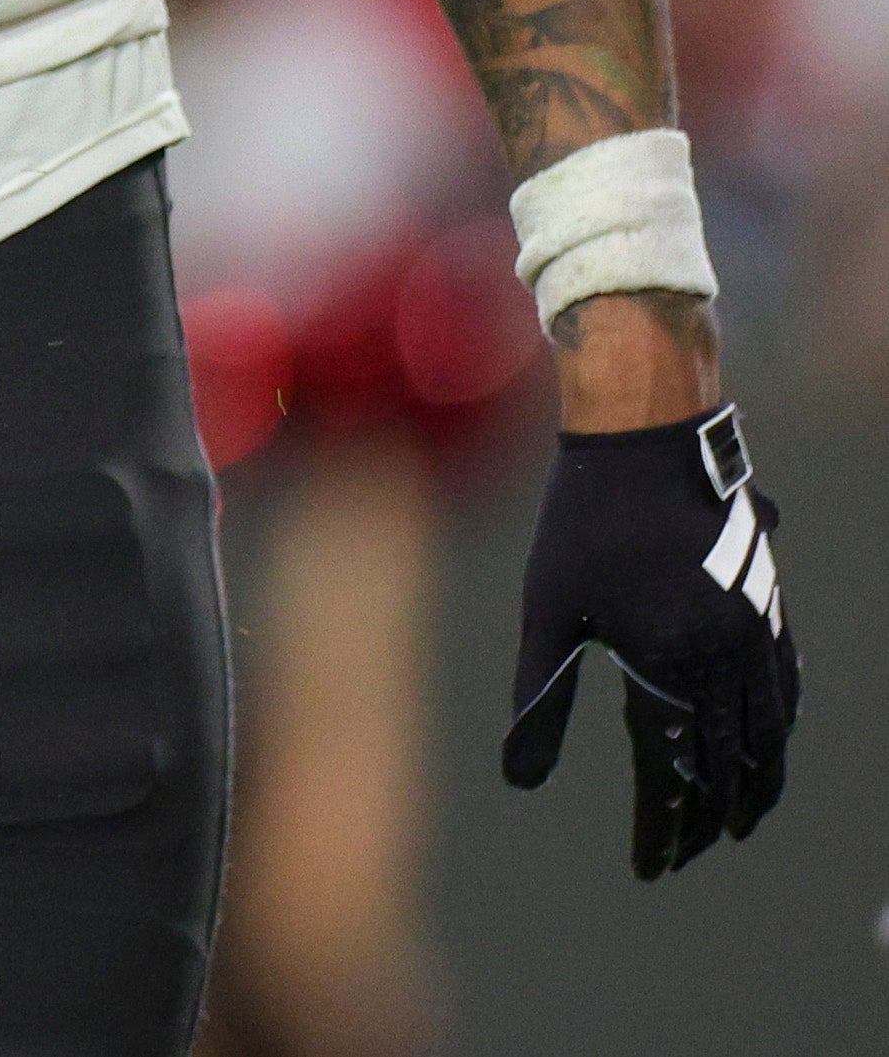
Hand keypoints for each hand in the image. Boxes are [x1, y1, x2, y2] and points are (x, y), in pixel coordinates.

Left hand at [501, 403, 796, 875]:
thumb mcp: (548, 612)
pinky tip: (766, 751)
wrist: (647, 438)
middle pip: (726, 766)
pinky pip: (786, 690)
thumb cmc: (582, 521)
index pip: (669, 772)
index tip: (648, 866)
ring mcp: (758, 633)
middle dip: (705, 819)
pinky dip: (778, 735)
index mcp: (669, 665)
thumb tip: (517, 779)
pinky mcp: (769, 608)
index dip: (659, 825)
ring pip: (769, 737)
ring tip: (733, 825)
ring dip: (752, 787)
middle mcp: (726, 658)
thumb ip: (538, 698)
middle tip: (683, 855)